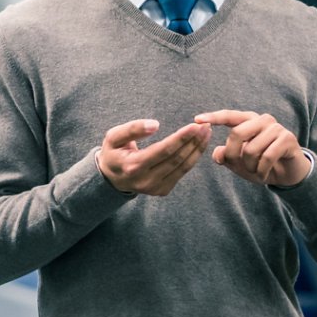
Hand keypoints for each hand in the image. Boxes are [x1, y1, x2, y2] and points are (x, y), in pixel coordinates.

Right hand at [96, 119, 210, 195]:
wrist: (110, 177)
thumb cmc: (113, 152)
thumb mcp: (113, 136)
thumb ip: (132, 128)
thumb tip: (155, 124)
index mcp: (133, 166)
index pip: (163, 151)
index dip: (181, 138)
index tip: (195, 125)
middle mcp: (146, 180)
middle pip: (176, 159)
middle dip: (193, 141)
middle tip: (205, 126)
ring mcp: (155, 188)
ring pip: (183, 167)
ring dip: (197, 149)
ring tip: (206, 133)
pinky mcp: (162, 191)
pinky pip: (182, 173)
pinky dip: (192, 158)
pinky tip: (198, 145)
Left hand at [195, 110, 310, 187]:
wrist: (287, 174)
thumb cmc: (260, 164)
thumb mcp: (239, 162)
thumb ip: (226, 156)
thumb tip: (217, 154)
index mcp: (248, 121)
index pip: (229, 116)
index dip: (213, 118)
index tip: (196, 120)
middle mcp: (262, 120)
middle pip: (237, 134)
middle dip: (233, 155)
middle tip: (239, 167)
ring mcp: (276, 128)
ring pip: (251, 149)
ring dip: (250, 167)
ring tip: (255, 171)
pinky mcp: (287, 139)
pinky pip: (266, 157)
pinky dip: (261, 171)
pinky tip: (264, 175)